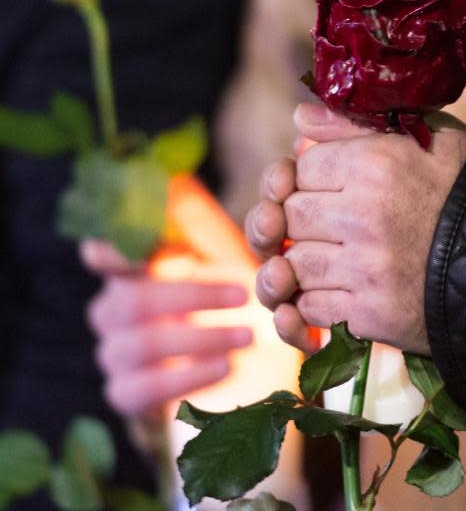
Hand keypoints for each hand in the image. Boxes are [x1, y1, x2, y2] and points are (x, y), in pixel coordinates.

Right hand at [81, 240, 250, 417]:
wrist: (239, 368)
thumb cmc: (227, 297)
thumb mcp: (222, 253)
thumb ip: (198, 223)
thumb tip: (176, 184)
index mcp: (128, 270)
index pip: (104, 253)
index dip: (121, 248)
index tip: (162, 244)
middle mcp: (111, 310)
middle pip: (134, 300)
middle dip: (194, 296)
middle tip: (245, 295)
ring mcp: (114, 353)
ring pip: (145, 344)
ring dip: (203, 337)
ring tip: (248, 335)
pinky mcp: (125, 393)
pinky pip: (148, 387)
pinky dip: (192, 375)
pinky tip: (227, 365)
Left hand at [258, 103, 465, 354]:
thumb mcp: (427, 136)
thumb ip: (356, 123)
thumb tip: (296, 120)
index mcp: (376, 164)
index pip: (303, 168)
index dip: (312, 179)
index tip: (332, 190)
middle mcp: (364, 215)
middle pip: (292, 215)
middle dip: (305, 220)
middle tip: (332, 226)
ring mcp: (366, 269)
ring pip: (295, 262)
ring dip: (307, 261)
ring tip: (336, 257)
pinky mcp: (371, 314)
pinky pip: (311, 306)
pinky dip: (317, 299)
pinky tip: (342, 288)